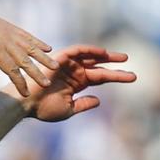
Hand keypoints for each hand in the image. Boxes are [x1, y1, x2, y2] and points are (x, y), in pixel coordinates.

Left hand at [0, 12, 54, 95]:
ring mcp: (10, 34)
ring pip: (30, 47)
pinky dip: (38, 42)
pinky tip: (49, 48)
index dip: (19, 82)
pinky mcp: (11, 28)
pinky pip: (27, 36)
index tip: (26, 93)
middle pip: (25, 60)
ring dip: (43, 57)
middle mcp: (6, 42)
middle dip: (36, 73)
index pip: (11, 70)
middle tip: (47, 84)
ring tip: (55, 67)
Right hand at [16, 45, 135, 121]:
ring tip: (122, 57)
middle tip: (129, 61)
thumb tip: (98, 101)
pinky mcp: (60, 60)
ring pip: (90, 57)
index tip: (132, 77)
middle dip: (114, 63)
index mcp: (77, 84)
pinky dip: (89, 50)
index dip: (116, 76)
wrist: (27, 105)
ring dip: (105, 55)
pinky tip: (102, 52)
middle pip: (98, 65)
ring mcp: (68, 65)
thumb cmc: (44, 109)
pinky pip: (77, 51)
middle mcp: (74, 73)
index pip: (100, 78)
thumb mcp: (69, 109)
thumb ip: (83, 105)